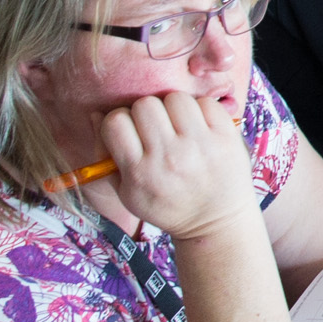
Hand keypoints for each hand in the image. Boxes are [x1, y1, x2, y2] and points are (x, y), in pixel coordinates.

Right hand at [98, 89, 261, 242]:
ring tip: (178, 127)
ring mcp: (200, 145)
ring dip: (173, 108)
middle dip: (146, 113)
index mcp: (140, 172)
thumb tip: (96, 114)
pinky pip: (206, 102)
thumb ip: (105, 154)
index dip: (119, 121)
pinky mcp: (226, 137)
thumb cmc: (167, 206)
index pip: (115, 122)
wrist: (216, 223)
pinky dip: (201, 110)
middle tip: (156, 128)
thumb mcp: (127, 192)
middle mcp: (170, 156)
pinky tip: (200, 128)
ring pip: (175, 98)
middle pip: (145, 104)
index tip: (130, 132)